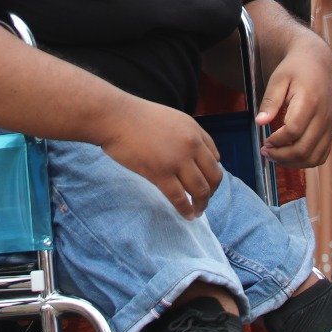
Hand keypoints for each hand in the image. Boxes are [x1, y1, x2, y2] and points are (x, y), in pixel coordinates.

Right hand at [97, 99, 222, 218]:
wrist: (116, 117)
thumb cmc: (136, 117)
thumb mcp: (170, 118)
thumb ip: (184, 135)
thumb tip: (189, 155)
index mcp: (194, 130)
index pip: (215, 157)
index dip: (212, 173)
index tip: (206, 182)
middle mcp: (191, 145)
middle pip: (213, 176)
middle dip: (211, 191)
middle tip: (203, 200)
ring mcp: (177, 160)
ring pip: (200, 189)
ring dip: (202, 204)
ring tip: (197, 211)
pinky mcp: (161, 173)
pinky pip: (179, 197)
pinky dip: (186, 209)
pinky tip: (186, 215)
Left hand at [256, 36, 331, 167]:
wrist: (320, 63)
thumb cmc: (296, 69)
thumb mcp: (278, 79)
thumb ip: (270, 101)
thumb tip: (260, 123)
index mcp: (309, 101)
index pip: (294, 130)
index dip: (277, 141)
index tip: (264, 141)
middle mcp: (323, 117)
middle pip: (304, 148)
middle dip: (282, 156)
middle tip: (265, 152)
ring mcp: (329, 126)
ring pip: (314, 157)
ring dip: (293, 163)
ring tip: (276, 156)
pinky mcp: (330, 130)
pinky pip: (322, 155)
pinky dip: (307, 161)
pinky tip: (290, 156)